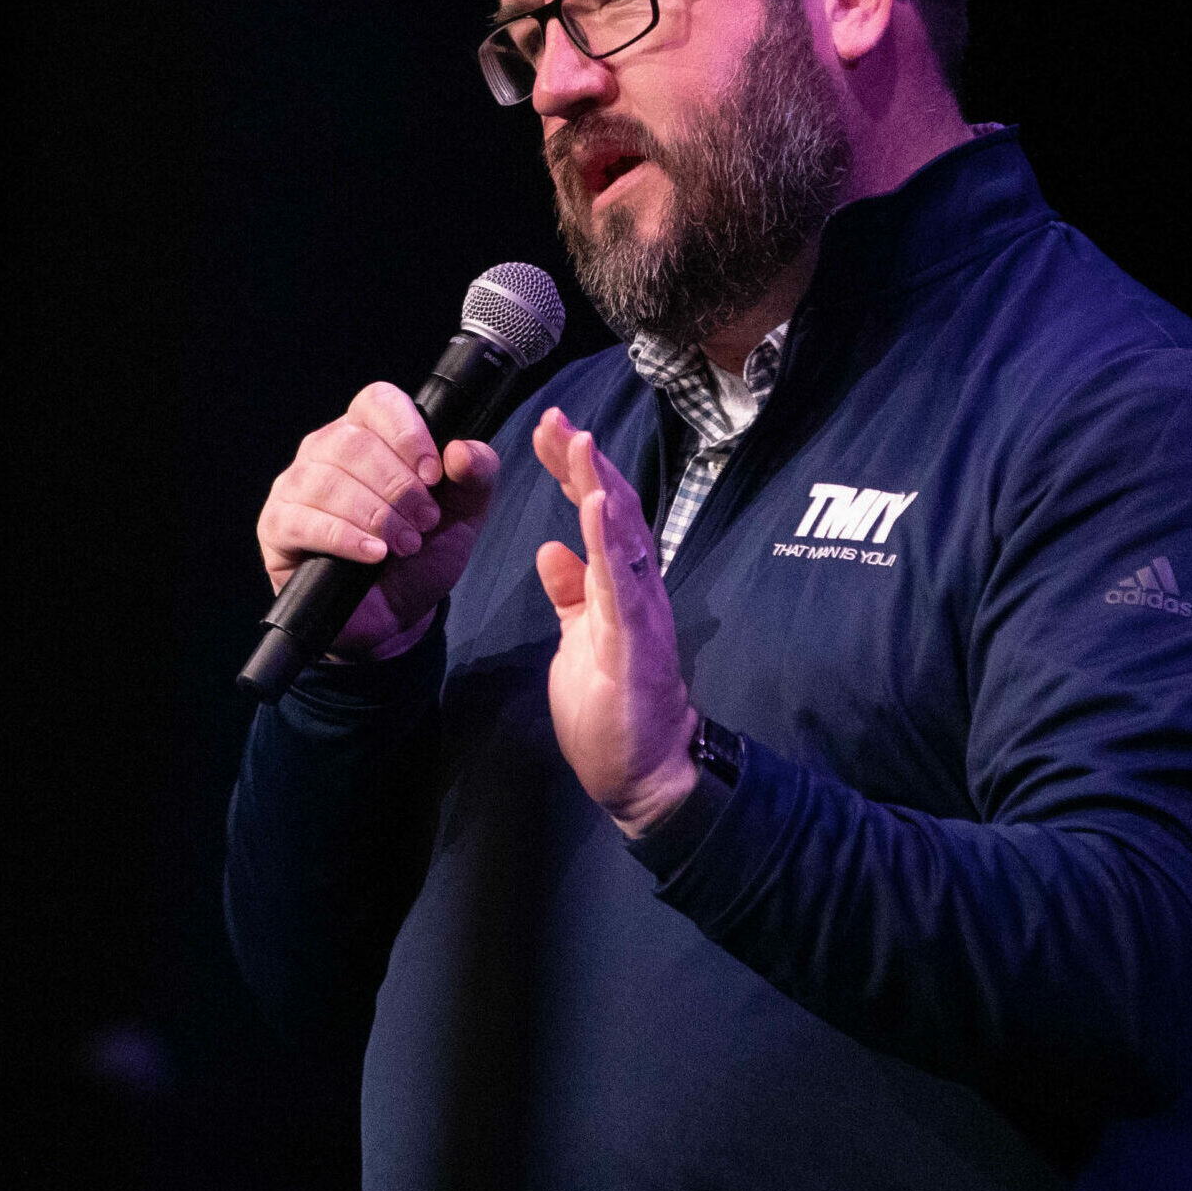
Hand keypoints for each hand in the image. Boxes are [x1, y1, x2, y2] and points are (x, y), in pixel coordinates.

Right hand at [257, 382, 500, 658]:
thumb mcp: (464, 515)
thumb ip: (477, 476)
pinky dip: (345, 538)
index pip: (377, 402)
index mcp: (370, 431)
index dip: (407, 433)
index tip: (433, 476)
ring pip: (327, 481)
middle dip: (397, 487)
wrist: (396, 614)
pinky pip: (304, 521)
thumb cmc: (422, 553)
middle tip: (424, 523)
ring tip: (404, 544)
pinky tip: (373, 555)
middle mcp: (325, 449)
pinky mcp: (277, 525)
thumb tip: (461, 450)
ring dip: (375, 516)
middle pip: (353, 443)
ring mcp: (295, 485)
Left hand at [531, 407, 697, 833]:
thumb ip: (570, 593)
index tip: (549, 430)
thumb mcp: (577, 638)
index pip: (596, 514)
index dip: (574, 471)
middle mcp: (634, 588)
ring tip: (580, 442)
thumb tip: (551, 549)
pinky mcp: (636, 641)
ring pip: (621, 536)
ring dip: (600, 486)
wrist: (642, 772)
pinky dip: (607, 541)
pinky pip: (622, 583)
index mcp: (616, 586)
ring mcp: (639, 611)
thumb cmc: (612, 708)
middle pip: (612, 510)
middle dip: (585, 462)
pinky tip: (596, 506)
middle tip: (558, 417)